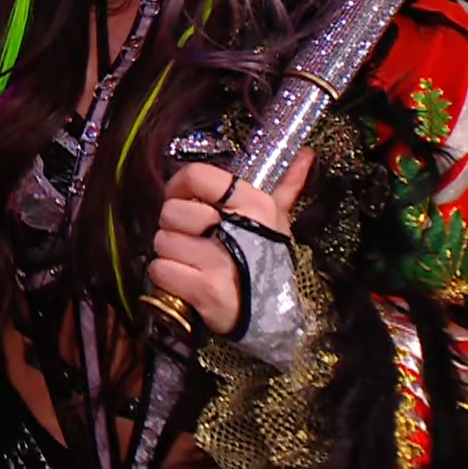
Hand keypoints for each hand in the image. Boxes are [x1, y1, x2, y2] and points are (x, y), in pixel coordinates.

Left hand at [147, 148, 313, 335]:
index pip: (196, 175)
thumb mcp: (279, 220)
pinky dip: (167, 277)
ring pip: (162, 242)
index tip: (182, 199)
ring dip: (171, 254)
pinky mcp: (205, 290)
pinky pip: (160, 269)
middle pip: (170, 211)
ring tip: (193, 263)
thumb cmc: (269, 260)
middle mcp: (235, 229)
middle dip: (174, 228)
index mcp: (252, 204)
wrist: (276, 316)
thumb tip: (307, 153)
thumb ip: (287, 185)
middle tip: (194, 240)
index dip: (178, 186)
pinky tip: (186, 281)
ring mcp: (220, 261)